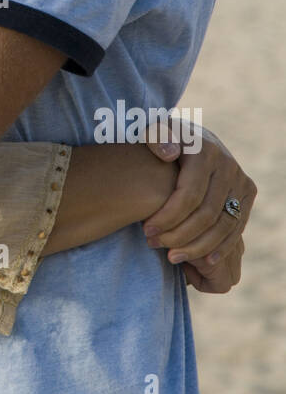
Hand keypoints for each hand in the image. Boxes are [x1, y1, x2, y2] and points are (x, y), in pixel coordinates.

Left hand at [142, 123, 255, 286]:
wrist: (189, 137)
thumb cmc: (162, 138)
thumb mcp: (153, 132)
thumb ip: (156, 138)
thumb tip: (170, 154)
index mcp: (204, 151)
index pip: (189, 194)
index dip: (167, 217)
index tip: (146, 231)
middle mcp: (228, 165)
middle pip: (207, 213)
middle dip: (179, 235)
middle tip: (154, 245)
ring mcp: (240, 180)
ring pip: (224, 225)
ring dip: (198, 247)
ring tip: (172, 257)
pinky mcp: (247, 193)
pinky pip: (237, 227)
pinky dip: (222, 247)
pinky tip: (204, 261)